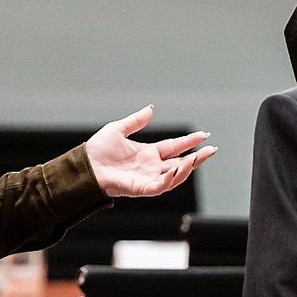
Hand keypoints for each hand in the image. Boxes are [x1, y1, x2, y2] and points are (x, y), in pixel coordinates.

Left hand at [86, 105, 216, 197]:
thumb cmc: (97, 150)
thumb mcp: (119, 129)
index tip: (203, 135)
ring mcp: (147, 178)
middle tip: (211, 149)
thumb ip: (136, 120)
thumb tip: (151, 108)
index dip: (188, 141)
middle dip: (197, 157)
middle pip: (180, 162)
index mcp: (148, 153)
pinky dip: (171, 178)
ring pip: (175, 176)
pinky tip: (178, 167)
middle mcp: (151, 167)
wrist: (85, 166)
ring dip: (188, 167)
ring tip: (198, 157)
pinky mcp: (141, 188)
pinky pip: (161, 186)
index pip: (174, 147)